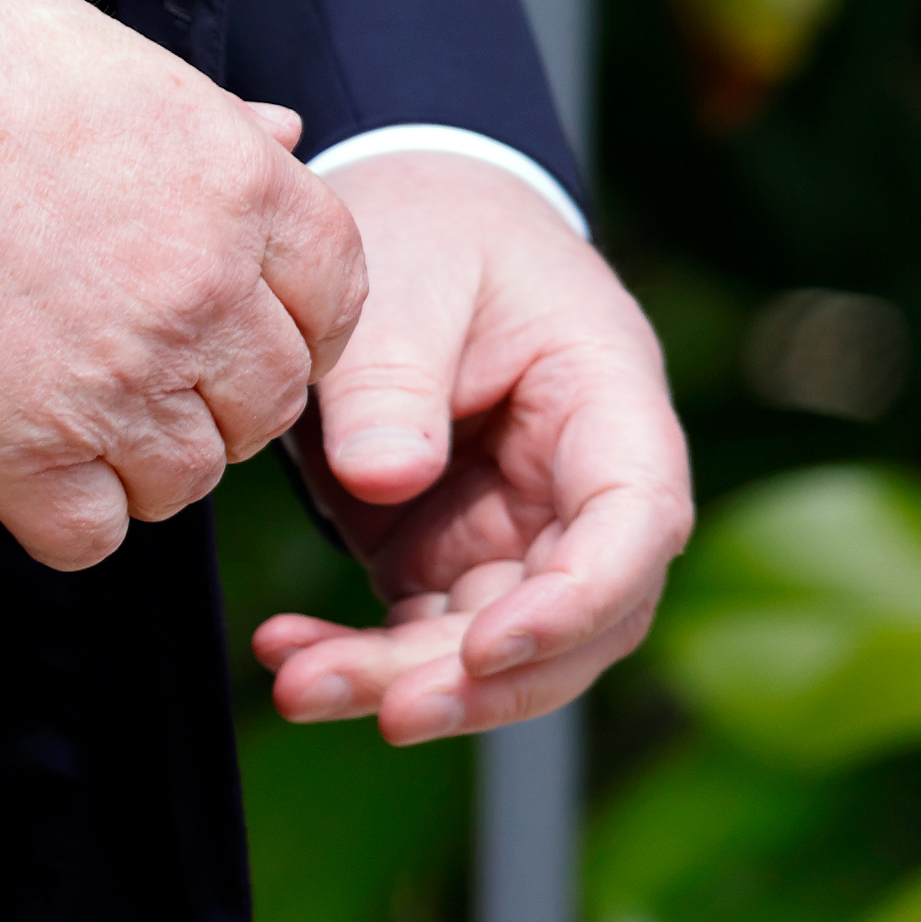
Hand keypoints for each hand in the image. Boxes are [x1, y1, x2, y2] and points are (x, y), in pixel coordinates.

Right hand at [0, 0, 365, 570]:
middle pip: (270, 401)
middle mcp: (200, 292)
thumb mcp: (108, 58)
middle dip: (216, 393)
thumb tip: (280, 134)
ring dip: (138, 456)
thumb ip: (209, 119)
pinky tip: (19, 456)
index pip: (338, 293)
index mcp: (236, 184)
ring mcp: (120, 383)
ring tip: (66, 402)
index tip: (244, 322)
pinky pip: (93, 535)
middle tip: (137, 363)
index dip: (296, 318)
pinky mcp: (25, 455)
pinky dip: (61, 512)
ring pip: (187, 478)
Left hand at [254, 154, 690, 742]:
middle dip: (474, 680)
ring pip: (493, 650)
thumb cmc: (434, 228)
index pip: (633, 525)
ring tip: (299, 684)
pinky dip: (361, 657)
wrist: (412, 215)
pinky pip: (424, 634)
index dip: (574, 603)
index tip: (486, 645)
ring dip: (405, 685)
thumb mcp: (410, 270)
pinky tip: (287, 654)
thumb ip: (395, 372)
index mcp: (609, 404)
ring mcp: (521, 535)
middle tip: (377, 707)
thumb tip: (381, 480)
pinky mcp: (453, 557)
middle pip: (567, 621)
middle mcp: (584, 490)